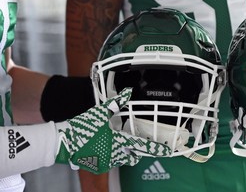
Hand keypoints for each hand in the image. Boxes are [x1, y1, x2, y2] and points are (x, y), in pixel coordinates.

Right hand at [55, 88, 170, 173]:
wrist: (64, 141)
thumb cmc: (83, 126)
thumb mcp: (100, 112)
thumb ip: (116, 103)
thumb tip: (127, 92)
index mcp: (118, 141)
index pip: (141, 146)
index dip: (155, 148)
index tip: (165, 150)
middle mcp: (114, 155)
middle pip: (132, 156)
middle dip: (135, 151)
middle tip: (131, 143)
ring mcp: (106, 163)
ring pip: (121, 160)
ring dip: (121, 153)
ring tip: (113, 143)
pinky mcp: (98, 167)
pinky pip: (110, 163)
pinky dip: (110, 157)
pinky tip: (102, 148)